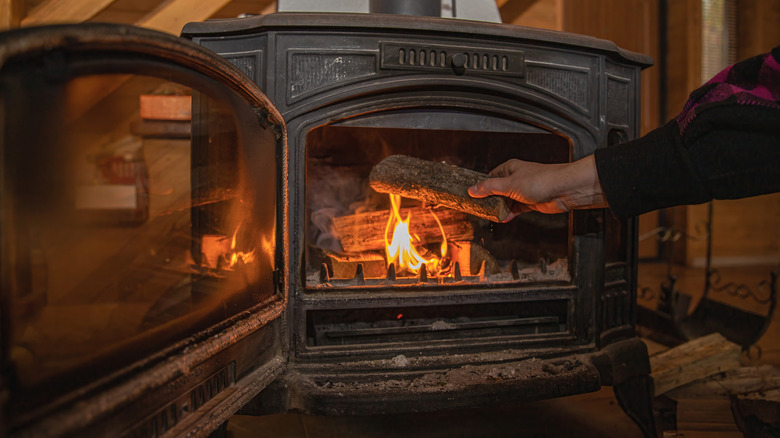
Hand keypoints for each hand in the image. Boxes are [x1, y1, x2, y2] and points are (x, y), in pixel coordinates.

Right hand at [467, 156, 607, 220]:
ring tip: (490, 215)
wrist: (564, 189)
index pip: (489, 177)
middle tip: (479, 209)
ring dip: (500, 208)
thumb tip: (472, 190)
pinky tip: (504, 219)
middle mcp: (516, 178)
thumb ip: (489, 188)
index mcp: (509, 169)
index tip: (471, 196)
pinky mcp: (531, 201)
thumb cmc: (541, 180)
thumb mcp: (509, 184)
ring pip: (506, 200)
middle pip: (497, 190)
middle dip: (489, 200)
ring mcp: (523, 191)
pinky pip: (516, 208)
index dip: (481, 187)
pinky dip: (510, 213)